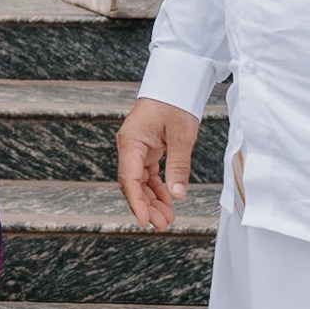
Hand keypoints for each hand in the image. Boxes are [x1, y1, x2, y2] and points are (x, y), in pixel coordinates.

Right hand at [115, 96, 201, 231]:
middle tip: (161, 224)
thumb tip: (177, 195)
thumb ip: (178, 167)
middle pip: (133, 184)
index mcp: (131, 142)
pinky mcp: (147, 148)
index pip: (129, 179)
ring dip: (152, 199)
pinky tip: (168, 200)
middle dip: (146, 205)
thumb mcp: (180, 136)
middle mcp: (130, 147)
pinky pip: (149, 173)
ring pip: (141, 181)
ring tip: (167, 216)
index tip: (145, 220)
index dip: (136, 202)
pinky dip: (158, 187)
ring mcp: (138, 148)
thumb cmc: (174, 103)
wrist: (175, 84)